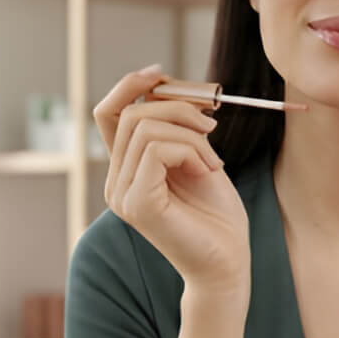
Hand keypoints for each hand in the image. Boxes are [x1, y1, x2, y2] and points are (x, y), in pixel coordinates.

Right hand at [94, 66, 250, 294]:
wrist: (229, 263)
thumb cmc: (217, 215)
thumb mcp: (197, 156)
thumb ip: (175, 127)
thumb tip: (163, 83)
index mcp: (126, 169)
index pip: (109, 112)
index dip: (131, 85)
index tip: (163, 74)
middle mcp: (115, 182)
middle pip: (131, 113)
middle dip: (178, 106)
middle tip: (213, 124)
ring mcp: (122, 195)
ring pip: (145, 127)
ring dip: (191, 133)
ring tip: (213, 160)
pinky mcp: (137, 205)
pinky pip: (156, 148)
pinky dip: (190, 150)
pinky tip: (208, 171)